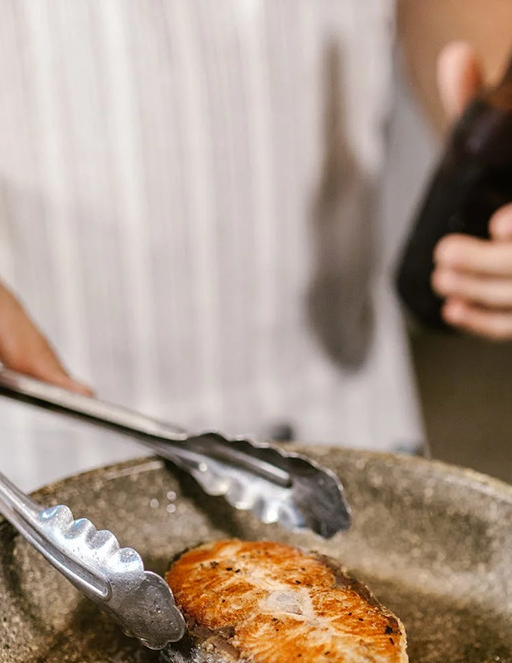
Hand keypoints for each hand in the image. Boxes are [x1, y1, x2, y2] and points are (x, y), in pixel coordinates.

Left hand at [431, 42, 511, 338]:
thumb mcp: (500, 147)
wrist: (503, 222)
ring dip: (483, 292)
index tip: (500, 224)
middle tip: (445, 255)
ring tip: (442, 276)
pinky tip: (453, 308)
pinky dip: (486, 321)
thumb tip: (454, 58)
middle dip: (491, 265)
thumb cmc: (504, 188)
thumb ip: (478, 107)